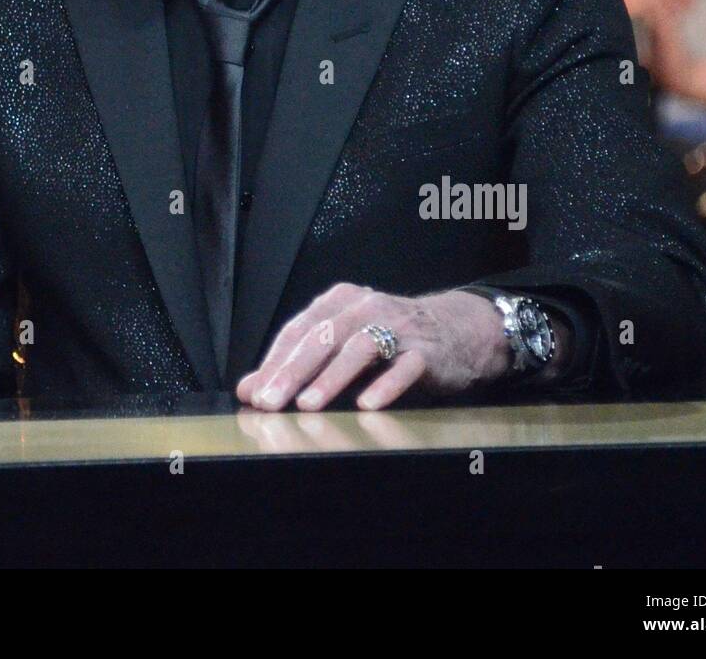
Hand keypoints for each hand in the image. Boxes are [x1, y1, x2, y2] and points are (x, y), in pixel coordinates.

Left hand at [235, 285, 512, 411]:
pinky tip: (368, 405)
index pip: (298, 330)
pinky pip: (404, 366)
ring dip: (331, 377)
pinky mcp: (426, 351)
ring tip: (309, 404)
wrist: (456, 328)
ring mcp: (398, 326)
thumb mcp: (341, 343)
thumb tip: (249, 389)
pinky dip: (385, 384)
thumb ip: (297, 364)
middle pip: (323, 336)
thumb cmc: (389, 336)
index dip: (274, 361)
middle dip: (293, 371)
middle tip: (270, 401)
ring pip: (359, 348)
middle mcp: (366, 307)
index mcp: (339, 301)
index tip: (254, 392)